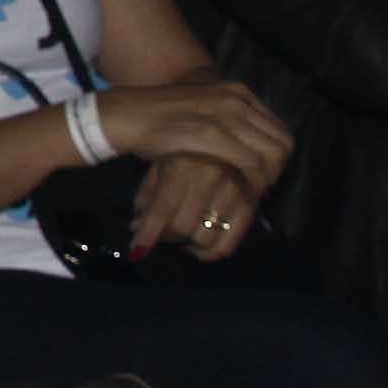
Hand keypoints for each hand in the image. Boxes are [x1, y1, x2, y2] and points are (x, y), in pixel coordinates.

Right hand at [100, 79, 296, 187]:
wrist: (130, 115)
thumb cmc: (161, 117)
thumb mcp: (203, 109)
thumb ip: (228, 119)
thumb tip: (249, 142)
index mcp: (237, 92)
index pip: (279, 128)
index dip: (277, 156)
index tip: (264, 173)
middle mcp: (237, 99)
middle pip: (282, 142)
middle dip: (277, 170)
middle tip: (260, 186)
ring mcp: (225, 114)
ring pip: (272, 154)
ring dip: (267, 179)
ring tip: (252, 192)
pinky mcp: (212, 133)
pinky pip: (251, 164)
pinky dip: (253, 182)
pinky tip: (242, 191)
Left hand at [135, 152, 264, 261]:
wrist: (229, 134)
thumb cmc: (185, 151)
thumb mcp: (160, 164)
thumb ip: (146, 195)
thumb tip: (136, 228)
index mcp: (183, 164)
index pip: (163, 208)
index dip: (148, 233)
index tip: (137, 251)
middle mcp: (210, 177)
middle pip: (182, 227)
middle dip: (166, 235)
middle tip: (162, 232)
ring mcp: (234, 191)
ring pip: (204, 238)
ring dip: (187, 243)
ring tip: (181, 234)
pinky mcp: (251, 205)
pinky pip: (227, 245)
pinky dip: (208, 253)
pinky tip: (197, 246)